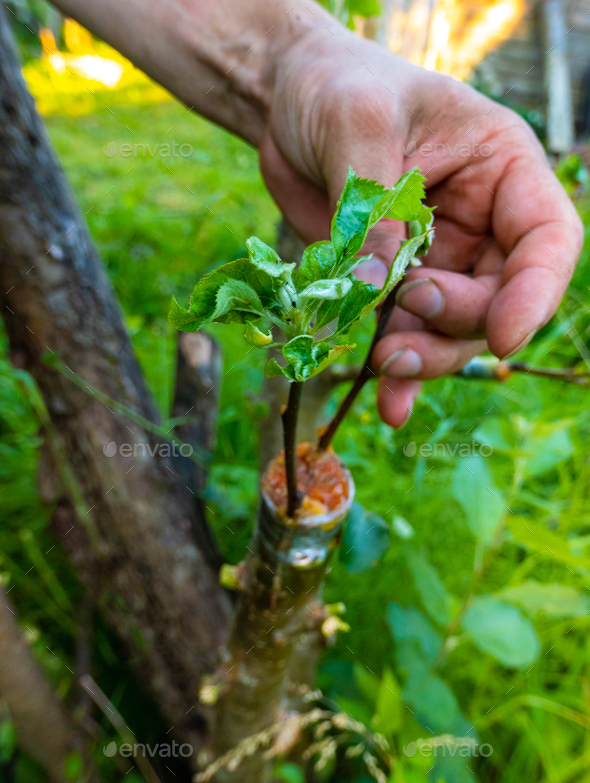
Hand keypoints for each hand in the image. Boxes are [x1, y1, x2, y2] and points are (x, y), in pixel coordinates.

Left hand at [260, 26, 582, 427]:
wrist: (289, 105)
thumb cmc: (338, 88)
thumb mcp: (359, 124)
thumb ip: (373, 208)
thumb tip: (376, 286)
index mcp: (500, 170)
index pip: (546, 238)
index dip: (535, 292)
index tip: (504, 335)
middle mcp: (479, 222)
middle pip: (499, 298)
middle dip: (456, 325)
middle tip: (401, 322)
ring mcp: (438, 258)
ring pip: (452, 329)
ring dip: (425, 358)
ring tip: (384, 365)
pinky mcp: (392, 283)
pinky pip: (406, 335)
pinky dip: (399, 374)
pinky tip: (390, 404)